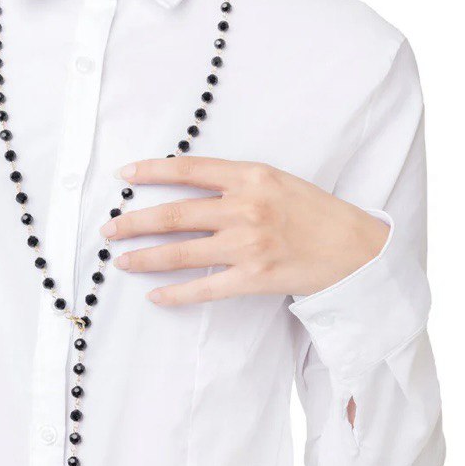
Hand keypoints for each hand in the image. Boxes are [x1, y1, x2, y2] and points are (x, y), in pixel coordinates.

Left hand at [98, 157, 389, 306]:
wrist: (355, 248)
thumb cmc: (313, 212)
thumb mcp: (275, 180)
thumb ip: (234, 180)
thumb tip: (186, 185)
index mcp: (250, 176)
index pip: (188, 169)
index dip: (151, 171)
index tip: (123, 175)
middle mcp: (245, 207)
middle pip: (174, 214)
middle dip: (134, 222)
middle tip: (108, 229)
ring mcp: (248, 244)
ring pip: (181, 252)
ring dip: (145, 257)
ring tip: (120, 260)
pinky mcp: (254, 277)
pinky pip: (205, 287)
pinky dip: (176, 293)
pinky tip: (155, 295)